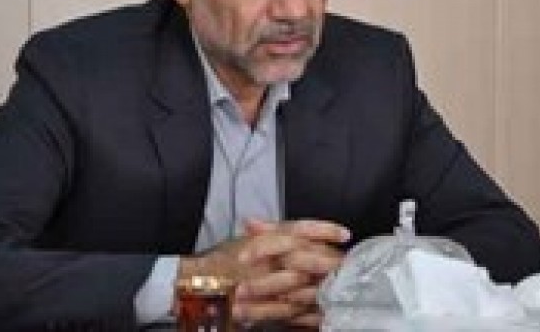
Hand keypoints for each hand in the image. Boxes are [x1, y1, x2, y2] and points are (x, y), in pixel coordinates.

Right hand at [176, 218, 349, 326]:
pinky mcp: (258, 306)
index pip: (298, 228)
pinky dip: (303, 311)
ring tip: (337, 286)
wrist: (194, 283)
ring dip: (318, 286)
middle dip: (325, 261)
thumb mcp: (247, 239)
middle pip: (302, 256)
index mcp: (265, 239)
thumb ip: (270, 232)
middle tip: (344, 264)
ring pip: (297, 283)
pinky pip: (285, 310)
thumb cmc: (221, 260)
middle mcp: (264, 258)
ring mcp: (261, 283)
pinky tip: (319, 312)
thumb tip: (291, 227)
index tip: (343, 233)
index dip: (323, 230)